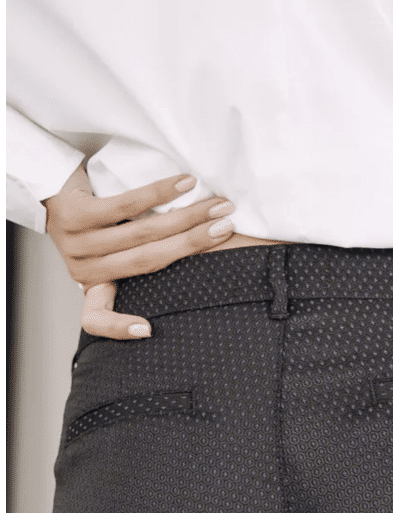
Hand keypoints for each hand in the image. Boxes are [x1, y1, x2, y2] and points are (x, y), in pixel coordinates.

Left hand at [43, 165, 236, 338]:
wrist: (45, 180)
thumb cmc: (87, 218)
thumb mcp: (103, 252)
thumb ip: (128, 265)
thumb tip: (187, 264)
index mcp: (91, 284)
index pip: (95, 318)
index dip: (117, 327)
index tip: (147, 331)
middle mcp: (82, 267)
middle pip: (148, 261)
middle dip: (194, 244)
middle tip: (227, 228)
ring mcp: (78, 240)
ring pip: (143, 232)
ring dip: (187, 217)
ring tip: (217, 206)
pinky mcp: (77, 212)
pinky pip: (128, 204)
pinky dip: (162, 194)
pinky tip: (186, 185)